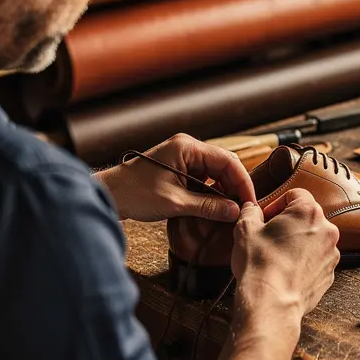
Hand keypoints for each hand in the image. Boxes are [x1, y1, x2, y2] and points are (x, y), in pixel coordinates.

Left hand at [97, 133, 256, 222]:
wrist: (109, 195)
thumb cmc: (134, 193)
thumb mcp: (175, 202)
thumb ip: (208, 206)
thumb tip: (235, 211)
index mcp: (187, 147)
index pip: (227, 160)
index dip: (242, 181)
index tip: (250, 202)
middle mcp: (188, 149)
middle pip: (224, 165)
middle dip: (235, 187)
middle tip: (243, 209)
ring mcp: (184, 159)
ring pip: (215, 174)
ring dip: (224, 192)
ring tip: (231, 212)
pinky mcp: (180, 170)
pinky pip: (204, 180)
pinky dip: (212, 194)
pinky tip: (216, 208)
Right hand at [206, 189, 339, 359]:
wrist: (271, 303)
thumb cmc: (259, 264)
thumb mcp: (245, 229)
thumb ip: (250, 211)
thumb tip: (251, 208)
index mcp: (308, 212)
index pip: (295, 194)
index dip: (277, 204)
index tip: (266, 218)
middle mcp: (327, 229)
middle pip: (306, 217)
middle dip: (288, 224)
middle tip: (269, 237)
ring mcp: (331, 254)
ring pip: (313, 239)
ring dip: (298, 243)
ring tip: (277, 257)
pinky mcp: (330, 274)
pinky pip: (316, 260)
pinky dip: (304, 262)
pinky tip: (286, 271)